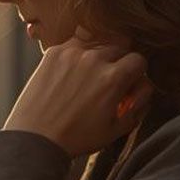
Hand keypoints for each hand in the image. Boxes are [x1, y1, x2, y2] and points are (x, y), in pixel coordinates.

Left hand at [3, 27, 153, 156]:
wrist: (36, 138)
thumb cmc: (77, 138)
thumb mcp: (117, 129)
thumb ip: (138, 106)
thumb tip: (144, 89)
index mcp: (114, 77)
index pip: (138, 60)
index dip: (136, 74)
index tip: (127, 85)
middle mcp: (94, 59)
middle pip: (119, 47)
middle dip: (119, 63)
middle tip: (109, 81)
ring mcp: (72, 53)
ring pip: (98, 41)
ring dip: (100, 55)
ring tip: (90, 76)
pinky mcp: (53, 53)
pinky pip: (75, 42)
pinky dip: (79, 53)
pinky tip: (73, 72)